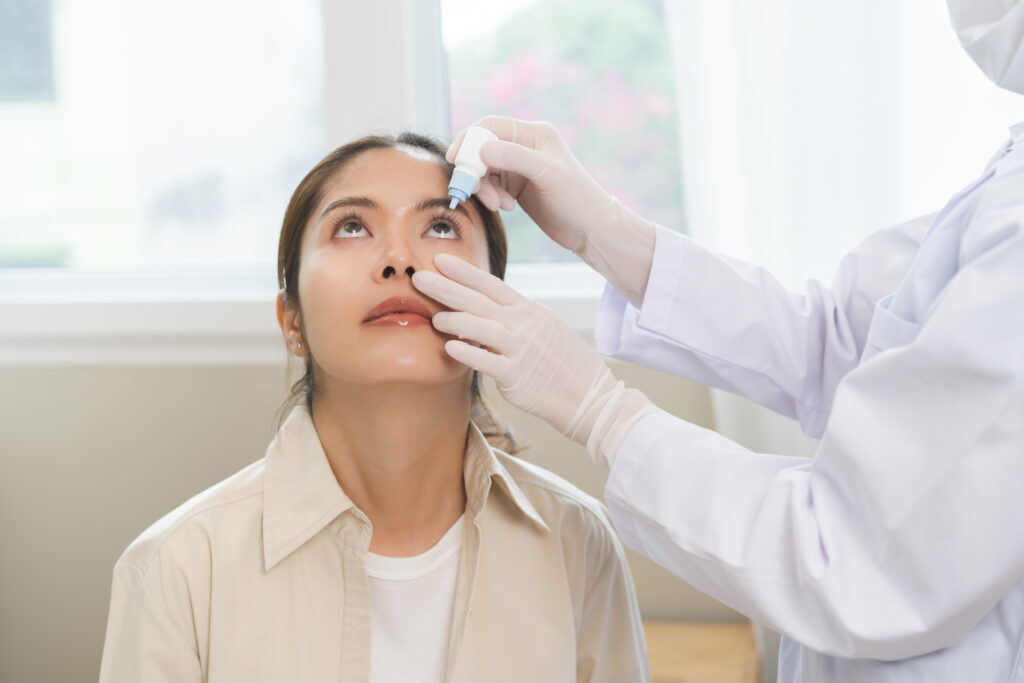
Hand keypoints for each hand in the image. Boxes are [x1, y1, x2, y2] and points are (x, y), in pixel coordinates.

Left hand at [411, 253, 657, 466]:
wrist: (591, 398)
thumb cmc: (565, 365)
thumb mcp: (545, 330)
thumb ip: (516, 319)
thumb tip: (485, 313)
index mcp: (530, 312)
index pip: (493, 285)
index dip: (465, 272)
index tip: (440, 259)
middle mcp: (525, 325)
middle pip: (480, 301)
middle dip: (447, 288)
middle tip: (419, 277)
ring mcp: (521, 350)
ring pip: (481, 327)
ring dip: (454, 320)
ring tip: (433, 317)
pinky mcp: (517, 376)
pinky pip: (486, 361)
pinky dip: (466, 353)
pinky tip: (449, 347)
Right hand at [449, 116, 656, 307]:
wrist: (589, 228)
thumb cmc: (576, 198)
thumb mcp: (546, 174)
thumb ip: (515, 158)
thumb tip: (482, 149)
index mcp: (534, 133)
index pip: (492, 126)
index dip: (470, 139)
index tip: (457, 160)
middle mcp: (524, 145)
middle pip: (483, 149)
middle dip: (475, 170)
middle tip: (470, 190)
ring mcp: (519, 166)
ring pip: (485, 170)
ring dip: (484, 188)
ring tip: (499, 205)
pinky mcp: (516, 185)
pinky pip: (491, 185)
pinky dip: (492, 196)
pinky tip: (506, 207)